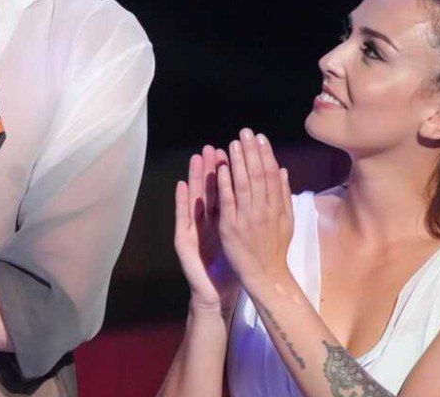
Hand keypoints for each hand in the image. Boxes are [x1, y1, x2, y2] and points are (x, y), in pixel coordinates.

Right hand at [174, 145, 241, 315]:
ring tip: (196, 158)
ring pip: (195, 199)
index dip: (230, 170)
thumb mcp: (239, 236)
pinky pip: (183, 218)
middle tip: (211, 146)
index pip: (227, 189)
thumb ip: (245, 215)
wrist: (215, 292)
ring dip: (195, 178)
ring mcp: (192, 229)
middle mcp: (205, 220)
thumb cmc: (229, 264)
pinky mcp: (183, 240)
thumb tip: (259, 194)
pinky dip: (181, 201)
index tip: (234, 148)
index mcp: (222, 218)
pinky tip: (181, 186)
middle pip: (209, 190)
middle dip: (211, 167)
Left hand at [214, 129, 293, 294]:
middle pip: (258, 175)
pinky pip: (228, 202)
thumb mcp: (287, 220)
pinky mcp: (231, 227)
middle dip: (252, 152)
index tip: (260, 137)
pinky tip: (223, 169)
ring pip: (244, 185)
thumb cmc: (275, 247)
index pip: (272, 175)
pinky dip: (226, 184)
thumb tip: (283, 169)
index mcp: (278, 207)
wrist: (266, 275)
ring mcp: (247, 218)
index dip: (265, 154)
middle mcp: (264, 210)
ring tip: (234, 144)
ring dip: (238, 163)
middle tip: (245, 132)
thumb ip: (284, 194)